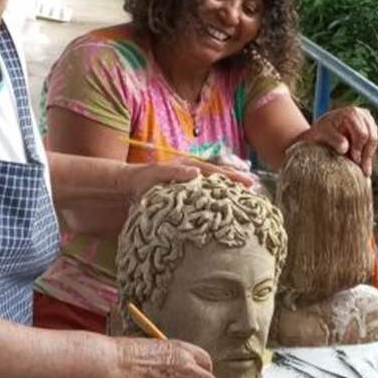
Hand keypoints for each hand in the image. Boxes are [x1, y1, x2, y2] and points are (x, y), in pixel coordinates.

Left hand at [126, 158, 251, 204]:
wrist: (123, 189)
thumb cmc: (138, 182)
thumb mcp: (153, 174)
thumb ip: (173, 172)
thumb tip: (197, 172)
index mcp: (187, 167)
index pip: (213, 171)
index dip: (231, 176)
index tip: (247, 183)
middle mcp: (191, 174)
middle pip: (218, 176)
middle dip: (236, 180)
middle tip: (254, 187)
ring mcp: (189, 186)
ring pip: (213, 185)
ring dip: (229, 190)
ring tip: (248, 197)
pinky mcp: (185, 198)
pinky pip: (204, 199)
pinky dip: (216, 202)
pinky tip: (227, 210)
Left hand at [302, 105, 377, 174]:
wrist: (321, 131)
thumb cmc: (320, 132)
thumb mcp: (322, 134)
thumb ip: (333, 139)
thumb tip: (345, 148)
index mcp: (351, 113)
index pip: (362, 134)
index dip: (359, 148)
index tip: (355, 161)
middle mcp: (362, 114)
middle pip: (371, 137)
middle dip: (366, 154)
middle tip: (361, 170)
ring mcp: (368, 120)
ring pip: (374, 141)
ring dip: (368, 156)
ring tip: (362, 170)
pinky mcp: (370, 128)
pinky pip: (373, 143)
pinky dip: (368, 154)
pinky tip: (362, 164)